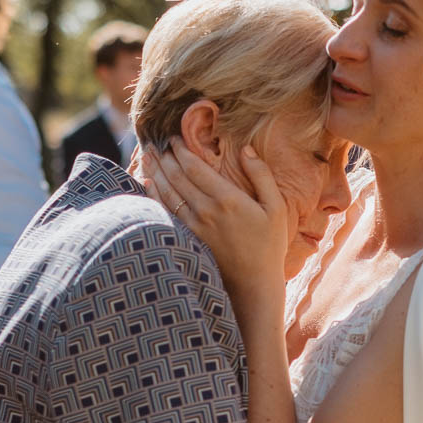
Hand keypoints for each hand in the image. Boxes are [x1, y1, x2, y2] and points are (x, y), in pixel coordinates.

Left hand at [142, 140, 288, 304]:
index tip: (173, 138)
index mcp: (227, 198)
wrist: (254, 284)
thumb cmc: (269, 244)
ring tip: (146, 156)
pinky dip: (154, 195)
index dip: (181, 150)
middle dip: (163, 157)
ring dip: (155, 172)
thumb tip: (245, 150)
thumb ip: (261, 175)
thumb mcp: (276, 207)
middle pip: (176, 176)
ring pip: (167, 192)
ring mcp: (194, 226)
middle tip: (153, 143)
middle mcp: (206, 210)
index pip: (194, 167)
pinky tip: (147, 184)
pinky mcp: (188, 238)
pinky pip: (165, 211)